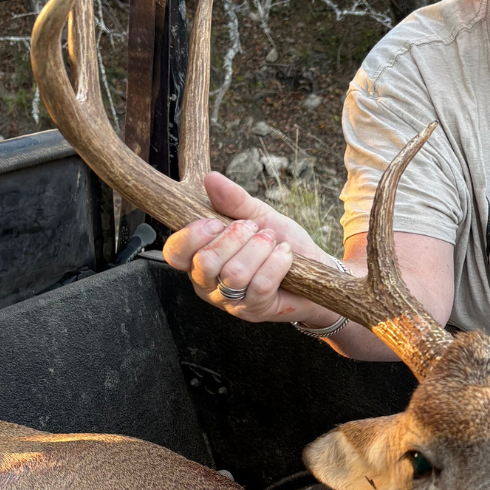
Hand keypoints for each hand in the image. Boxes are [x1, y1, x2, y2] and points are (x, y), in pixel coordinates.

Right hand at [161, 171, 335, 324]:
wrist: (314, 267)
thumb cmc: (278, 241)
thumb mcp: (256, 214)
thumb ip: (233, 199)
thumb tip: (211, 179)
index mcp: (199, 258)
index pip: (175, 253)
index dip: (192, 235)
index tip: (217, 222)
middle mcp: (207, 283)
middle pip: (205, 263)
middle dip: (235, 238)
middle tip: (255, 230)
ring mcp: (229, 300)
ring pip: (233, 275)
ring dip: (259, 250)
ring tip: (272, 241)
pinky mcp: (254, 310)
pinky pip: (259, 285)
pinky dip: (277, 263)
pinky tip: (285, 254)